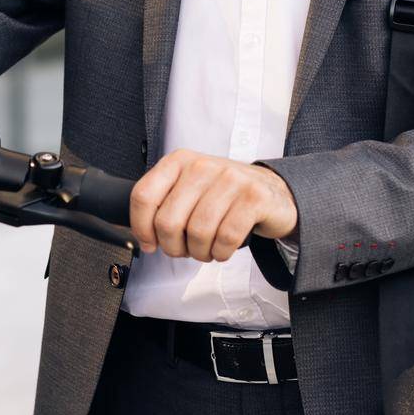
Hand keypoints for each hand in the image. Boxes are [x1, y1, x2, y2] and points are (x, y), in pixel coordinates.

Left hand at [129, 149, 298, 262]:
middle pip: (168, 221)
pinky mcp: (254, 196)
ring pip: (198, 233)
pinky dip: (221, 253)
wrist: (272, 191)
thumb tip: (144, 240)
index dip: (141, 228)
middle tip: (185, 250)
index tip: (150, 243)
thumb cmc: (224, 196)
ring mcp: (230, 178)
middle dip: (173, 248)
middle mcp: (202, 165)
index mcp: (179, 161)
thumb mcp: (189, 190)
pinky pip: (226, 238)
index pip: (143, 196)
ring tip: (207, 249)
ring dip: (200, 253)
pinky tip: (224, 249)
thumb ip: (162, 207)